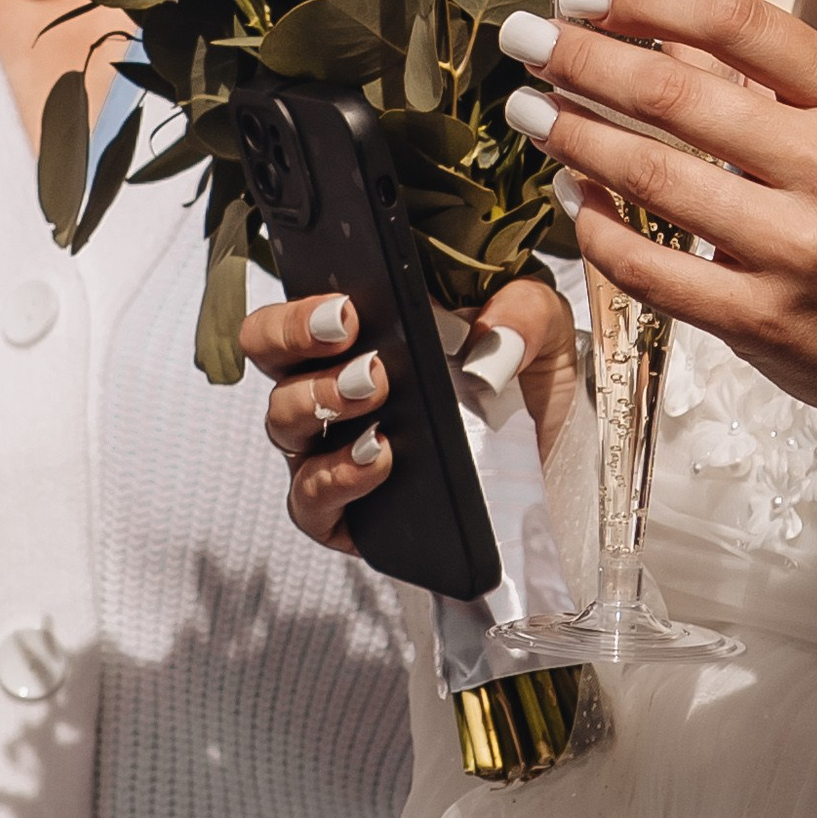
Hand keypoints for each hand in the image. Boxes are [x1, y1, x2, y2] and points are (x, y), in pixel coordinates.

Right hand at [243, 279, 574, 557]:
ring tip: (376, 398)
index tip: (347, 310)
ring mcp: (326, 447)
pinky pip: (309, 499)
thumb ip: (523, 312)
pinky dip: (336, 478)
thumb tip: (487, 337)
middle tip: (362, 352)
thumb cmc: (521, 383)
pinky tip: (379, 459)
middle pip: (267, 356)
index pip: (294, 310)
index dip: (301, 308)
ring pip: (283, 422)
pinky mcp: (340, 509)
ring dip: (321, 403)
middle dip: (296, 343)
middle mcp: (326, 383)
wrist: (549, 464)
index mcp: (356, 332)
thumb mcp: (539, 331)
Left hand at [495, 0, 816, 454]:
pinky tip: (573, 195)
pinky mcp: (760, 322)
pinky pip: (650, 268)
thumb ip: (772, 90)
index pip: (738, 23)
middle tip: (524, 39)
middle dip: (580, 59)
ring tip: (528, 107)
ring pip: (650, 177)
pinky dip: (597, 228)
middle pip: (675, 95)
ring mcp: (793, 251)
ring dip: (572, 134)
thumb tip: (657, 39)